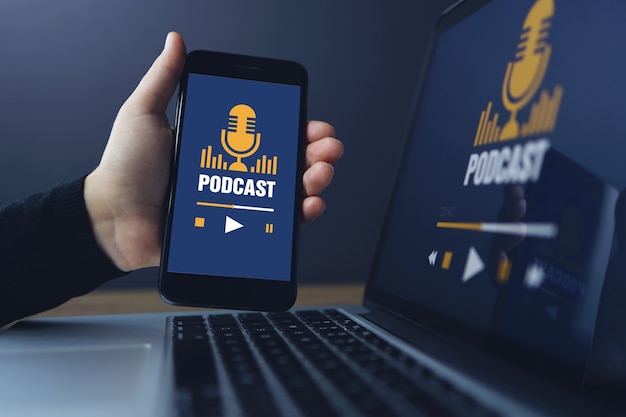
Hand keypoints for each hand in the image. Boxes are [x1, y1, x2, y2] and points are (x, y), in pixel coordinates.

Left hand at [84, 32, 342, 271]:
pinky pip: (274, 226)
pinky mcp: (235, 232)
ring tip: (321, 174)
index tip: (316, 125)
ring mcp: (237, 204)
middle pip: (288, 162)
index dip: (298, 129)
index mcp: (220, 145)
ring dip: (313, 182)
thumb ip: (164, 79)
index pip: (270, 134)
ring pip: (288, 192)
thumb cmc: (125, 168)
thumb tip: (176, 40)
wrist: (111, 218)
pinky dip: (298, 217)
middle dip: (316, 154)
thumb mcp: (145, 114)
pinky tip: (307, 206)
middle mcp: (234, 173)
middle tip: (328, 149)